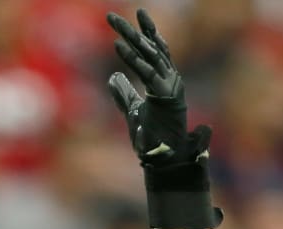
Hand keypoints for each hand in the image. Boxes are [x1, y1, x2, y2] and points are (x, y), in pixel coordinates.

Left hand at [106, 9, 206, 166]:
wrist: (165, 159)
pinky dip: (132, 59)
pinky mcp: (165, 96)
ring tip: (113, 24)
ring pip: (148, 55)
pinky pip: (146, 73)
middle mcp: (170, 79)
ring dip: (130, 38)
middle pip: (150, 47)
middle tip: (111, 16)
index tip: (137, 15)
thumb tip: (112, 77)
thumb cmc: (153, 139)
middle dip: (132, 30)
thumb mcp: (133, 111)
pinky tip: (117, 47)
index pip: (156, 49)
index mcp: (166, 80)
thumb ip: (124, 94)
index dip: (146, 32)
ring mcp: (170, 86)